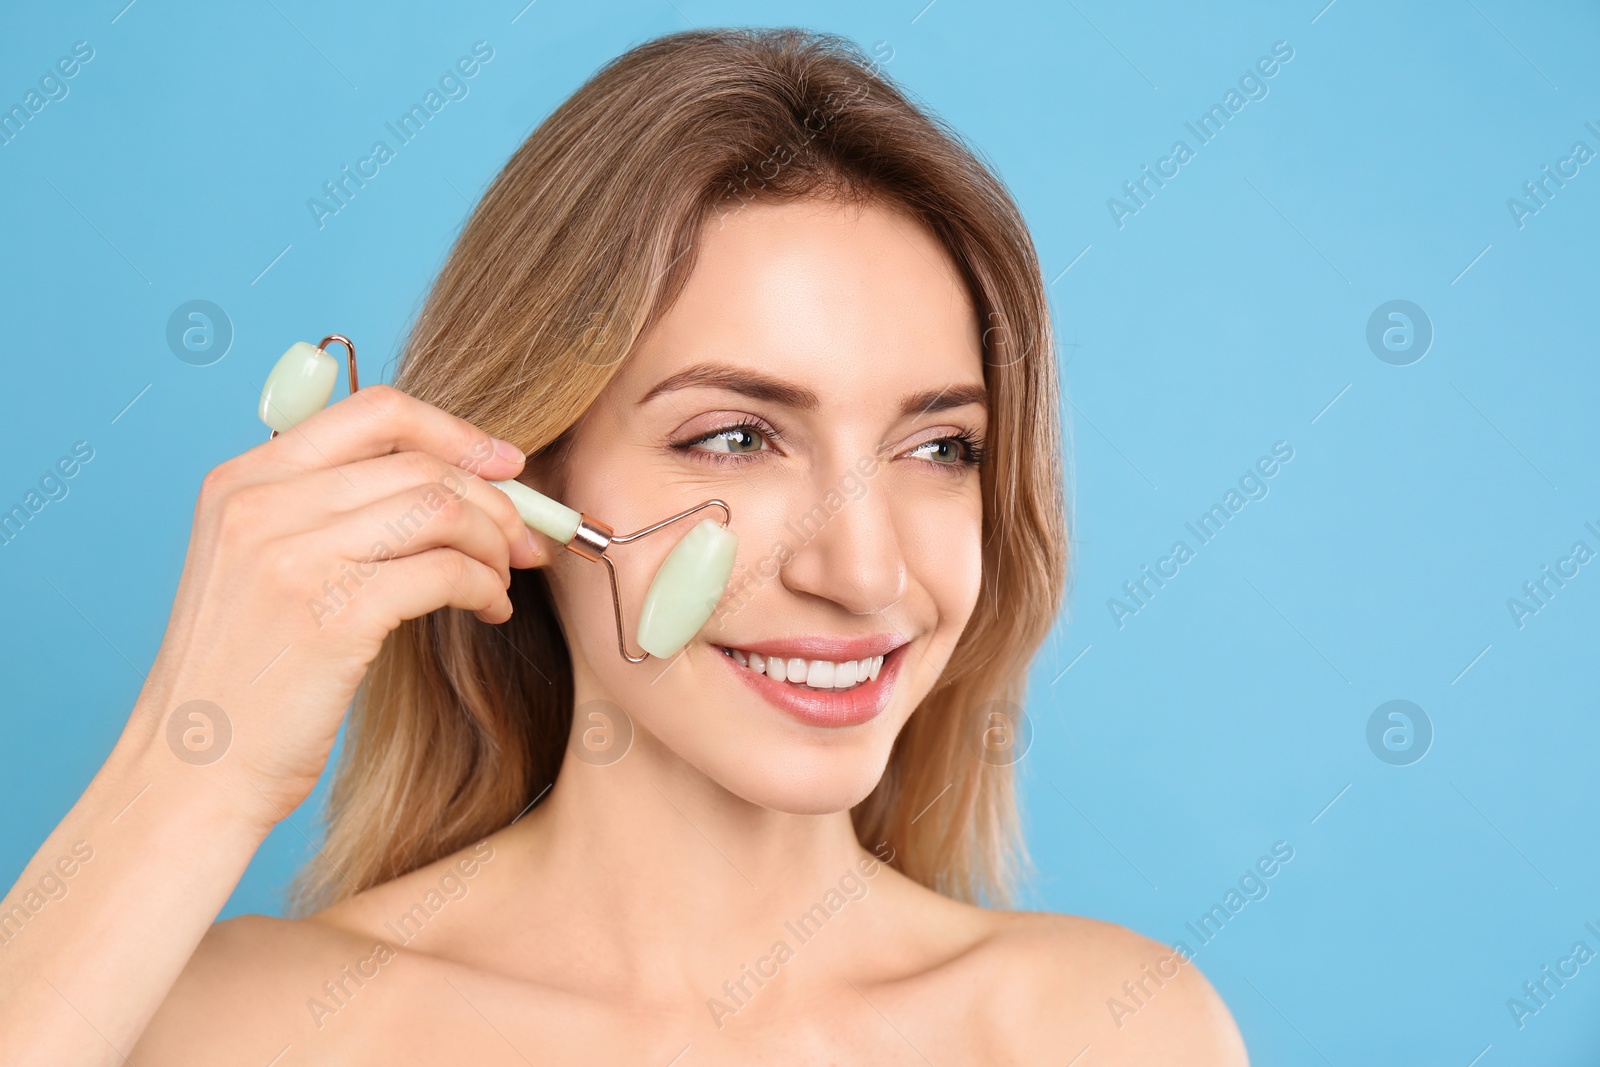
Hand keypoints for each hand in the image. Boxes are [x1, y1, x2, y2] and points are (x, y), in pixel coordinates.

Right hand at [126, 383, 543, 829]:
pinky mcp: (333, 614)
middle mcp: (262, 504)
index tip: (507, 466)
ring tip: (503, 580)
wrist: (191, 770)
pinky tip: (490, 610)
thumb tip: (447, 481)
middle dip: (495, 500)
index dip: (457, 433)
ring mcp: (292, 556)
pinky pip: (446, 571)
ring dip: (494, 543)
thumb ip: (325, 512)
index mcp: (243, 480)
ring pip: (441, 509)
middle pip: (421, 462)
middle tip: (526, 541)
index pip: (375, 410)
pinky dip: (486, 586)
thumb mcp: (258, 567)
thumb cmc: (244, 678)